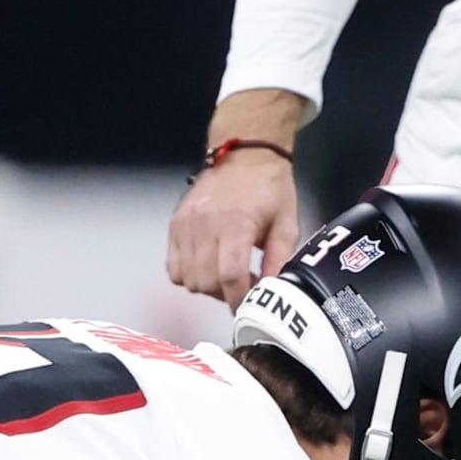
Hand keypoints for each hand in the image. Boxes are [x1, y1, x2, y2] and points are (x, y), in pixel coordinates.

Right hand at [164, 90, 310, 303]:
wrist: (244, 154)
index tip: (250, 306)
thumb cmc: (270, 188)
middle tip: (243, 285)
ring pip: (187, 279)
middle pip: (206, 282)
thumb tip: (272, 293)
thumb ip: (279, 260)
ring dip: (207, 286)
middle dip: (226, 294)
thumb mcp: (287, 223)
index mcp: (237, 224)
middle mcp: (205, 225)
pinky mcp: (174, 224)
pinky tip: (207, 266)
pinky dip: (188, 275)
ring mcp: (185, 225)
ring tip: (226, 274)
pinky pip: (172, 268)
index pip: (230, 276)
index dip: (240, 299)